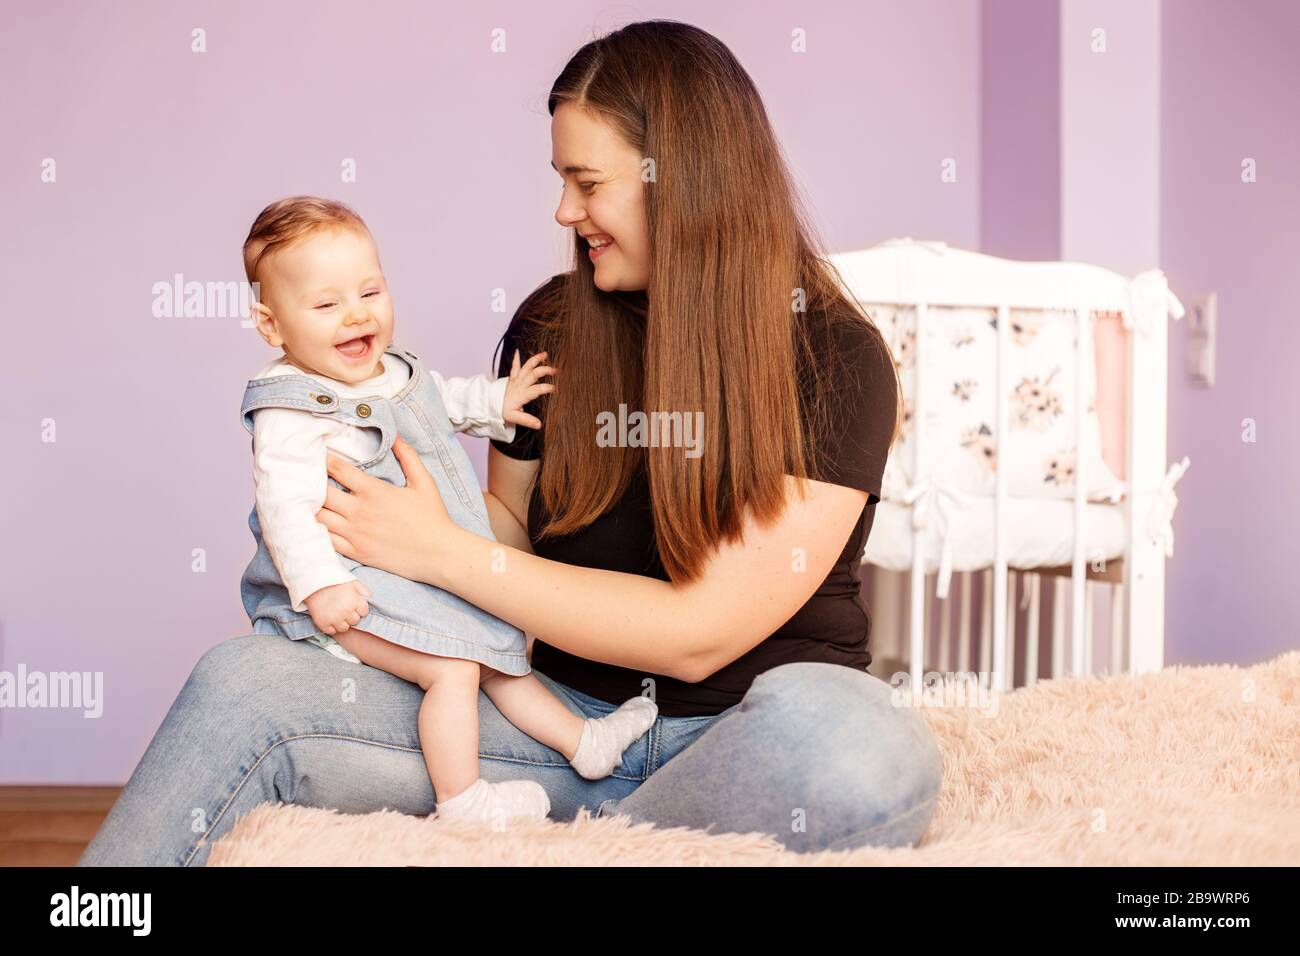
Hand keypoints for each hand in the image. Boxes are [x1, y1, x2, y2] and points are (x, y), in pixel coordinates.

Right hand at [304, 580, 371, 635]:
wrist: (313, 583)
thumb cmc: (334, 582)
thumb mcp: (352, 582)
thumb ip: (363, 591)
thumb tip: (369, 599)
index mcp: (354, 601)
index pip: (364, 612)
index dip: (359, 609)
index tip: (353, 605)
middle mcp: (346, 611)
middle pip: (355, 621)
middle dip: (351, 616)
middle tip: (344, 609)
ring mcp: (334, 619)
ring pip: (345, 628)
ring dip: (342, 623)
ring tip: (337, 615)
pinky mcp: (323, 623)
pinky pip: (332, 631)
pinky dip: (331, 627)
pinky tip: (330, 619)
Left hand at [315, 436, 453, 583]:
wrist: (439, 554)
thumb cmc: (433, 517)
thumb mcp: (424, 482)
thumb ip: (408, 456)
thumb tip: (396, 436)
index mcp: (374, 491)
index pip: (337, 469)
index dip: (323, 459)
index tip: (317, 454)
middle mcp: (360, 511)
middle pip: (320, 492)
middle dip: (311, 482)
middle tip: (307, 477)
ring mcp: (356, 534)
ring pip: (318, 517)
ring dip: (311, 506)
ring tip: (308, 500)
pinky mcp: (356, 552)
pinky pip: (325, 540)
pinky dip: (317, 530)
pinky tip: (317, 523)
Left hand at [502, 350, 554, 430]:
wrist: (490, 405)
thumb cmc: (504, 411)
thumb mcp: (514, 418)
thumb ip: (527, 420)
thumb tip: (539, 425)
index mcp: (522, 394)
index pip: (536, 389)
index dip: (546, 388)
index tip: (554, 388)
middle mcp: (520, 384)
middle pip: (534, 374)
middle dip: (545, 370)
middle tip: (555, 370)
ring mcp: (516, 379)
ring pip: (527, 367)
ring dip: (536, 360)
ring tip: (545, 354)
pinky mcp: (512, 377)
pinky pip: (514, 366)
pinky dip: (516, 358)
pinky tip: (518, 351)